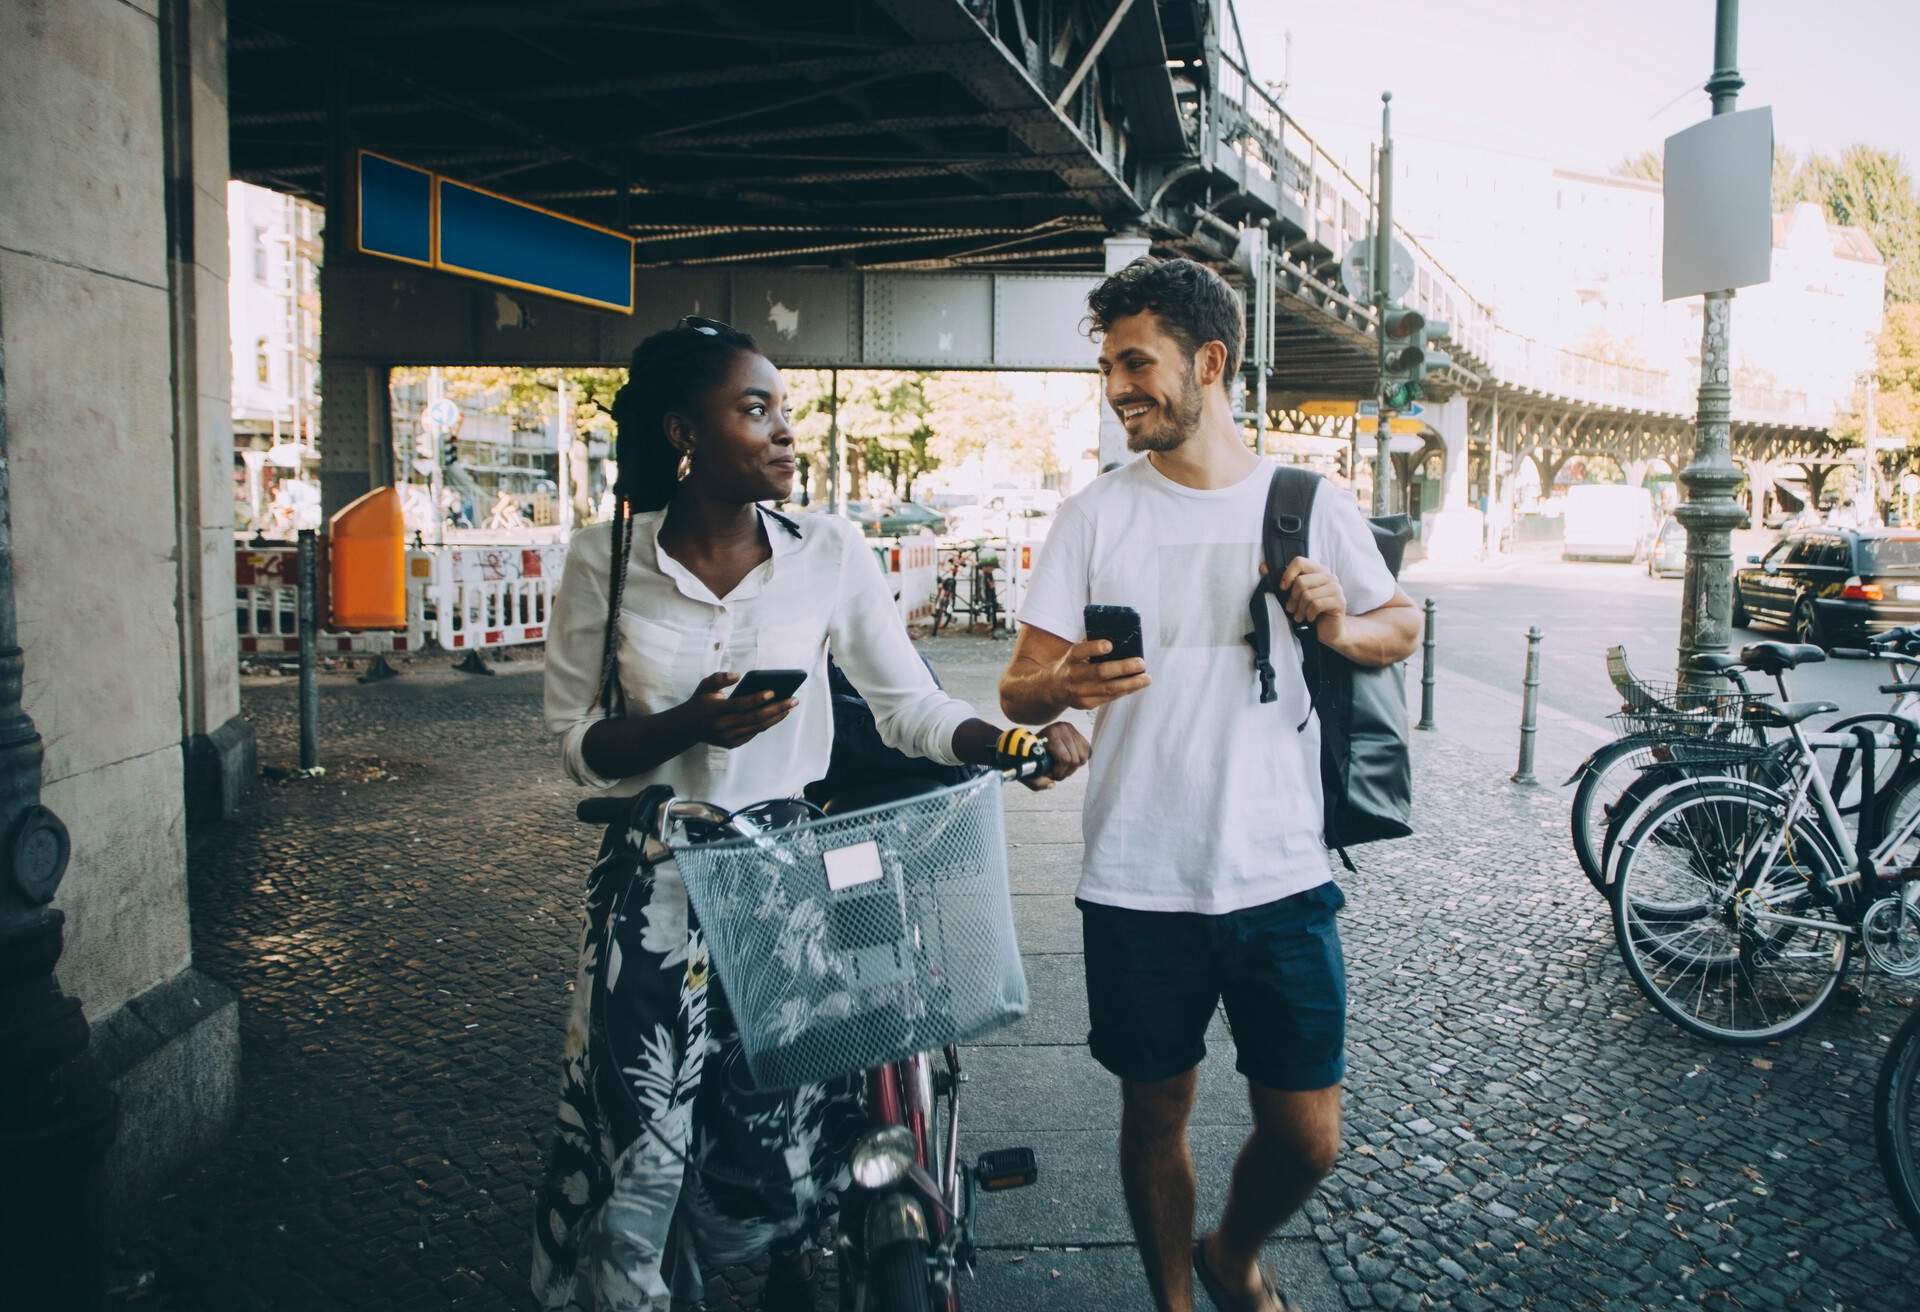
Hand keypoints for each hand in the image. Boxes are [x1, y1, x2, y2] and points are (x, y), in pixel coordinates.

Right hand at [682, 671, 797, 748]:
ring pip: (757, 727)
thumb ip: (719, 678)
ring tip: (789, 706)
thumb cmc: (700, 701)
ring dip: (776, 717)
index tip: (773, 691)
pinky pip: (753, 733)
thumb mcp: (704, 685)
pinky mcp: (731, 744)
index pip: (740, 705)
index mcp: (715, 710)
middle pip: (754, 718)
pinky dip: (767, 723)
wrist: (687, 727)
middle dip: (777, 708)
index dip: (757, 698)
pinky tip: (778, 714)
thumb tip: (737, 675)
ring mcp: (727, 737)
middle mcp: (721, 726)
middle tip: (793, 700)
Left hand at [1013, 721, 1090, 790]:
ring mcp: (1071, 729)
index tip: (1052, 776)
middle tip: (1057, 774)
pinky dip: (1081, 759)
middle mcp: (1063, 728)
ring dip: (1074, 767)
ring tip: (1063, 768)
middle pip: (1075, 759)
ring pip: (1083, 757)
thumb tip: (1052, 784)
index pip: (1065, 759)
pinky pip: (1087, 751)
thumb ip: (1036, 782)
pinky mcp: (1077, 733)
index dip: (1059, 772)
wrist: (1028, 741)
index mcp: (1051, 734)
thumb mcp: (1028, 770)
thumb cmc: (1029, 755)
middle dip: (1066, 772)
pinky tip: (1070, 760)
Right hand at [1054, 639, 1149, 710]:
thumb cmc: (1071, 665)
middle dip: (1123, 668)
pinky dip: (1124, 691)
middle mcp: (1073, 676)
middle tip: (1141, 663)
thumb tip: (1118, 634)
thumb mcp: (1074, 653)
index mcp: (1070, 658)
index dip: (1095, 648)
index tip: (1110, 645)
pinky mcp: (1086, 704)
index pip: (1080, 651)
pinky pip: (1109, 698)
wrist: (1052, 690)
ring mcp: (1079, 692)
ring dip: (1130, 684)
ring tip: (1146, 678)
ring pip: (1108, 689)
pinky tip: (1135, 685)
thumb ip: (1091, 644)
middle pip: (1100, 672)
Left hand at [1264, 558, 1347, 628]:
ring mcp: (1336, 588)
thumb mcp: (1294, 595)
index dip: (1287, 574)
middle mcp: (1329, 576)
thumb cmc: (1309, 611)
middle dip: (1292, 599)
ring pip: (1308, 595)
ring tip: (1300, 616)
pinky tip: (1310, 619)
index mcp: (1318, 570)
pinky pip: (1316, 605)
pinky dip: (1309, 615)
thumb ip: (1281, 580)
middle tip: (1292, 609)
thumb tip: (1263, 567)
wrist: (1328, 630)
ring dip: (1300, 610)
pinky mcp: (1340, 602)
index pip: (1299, 562)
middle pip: (1301, 581)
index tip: (1283, 588)